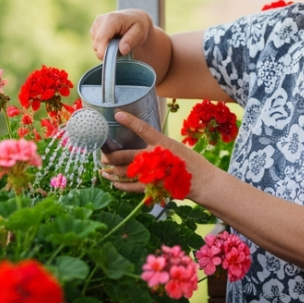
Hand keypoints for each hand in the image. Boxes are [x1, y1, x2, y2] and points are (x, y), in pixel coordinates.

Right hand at [90, 10, 152, 58]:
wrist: (135, 18)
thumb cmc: (138, 26)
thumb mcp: (140, 32)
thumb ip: (131, 40)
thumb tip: (122, 50)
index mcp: (112, 19)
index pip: (101, 38)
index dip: (103, 51)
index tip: (110, 60)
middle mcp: (101, 19)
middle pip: (97, 44)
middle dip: (107, 51)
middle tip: (120, 50)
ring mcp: (96, 24)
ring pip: (95, 45)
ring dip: (105, 48)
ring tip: (117, 44)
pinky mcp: (94, 28)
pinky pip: (95, 43)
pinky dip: (103, 45)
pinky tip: (112, 41)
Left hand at [99, 110, 219, 201]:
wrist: (201, 181)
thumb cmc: (189, 162)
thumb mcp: (175, 146)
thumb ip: (158, 145)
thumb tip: (142, 143)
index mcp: (162, 143)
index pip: (143, 128)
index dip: (129, 121)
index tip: (117, 114)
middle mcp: (155, 156)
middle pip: (125, 155)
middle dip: (110, 155)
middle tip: (102, 155)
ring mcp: (152, 173)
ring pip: (125, 172)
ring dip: (112, 171)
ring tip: (103, 170)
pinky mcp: (152, 186)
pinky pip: (132, 187)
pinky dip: (121, 185)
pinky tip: (114, 183)